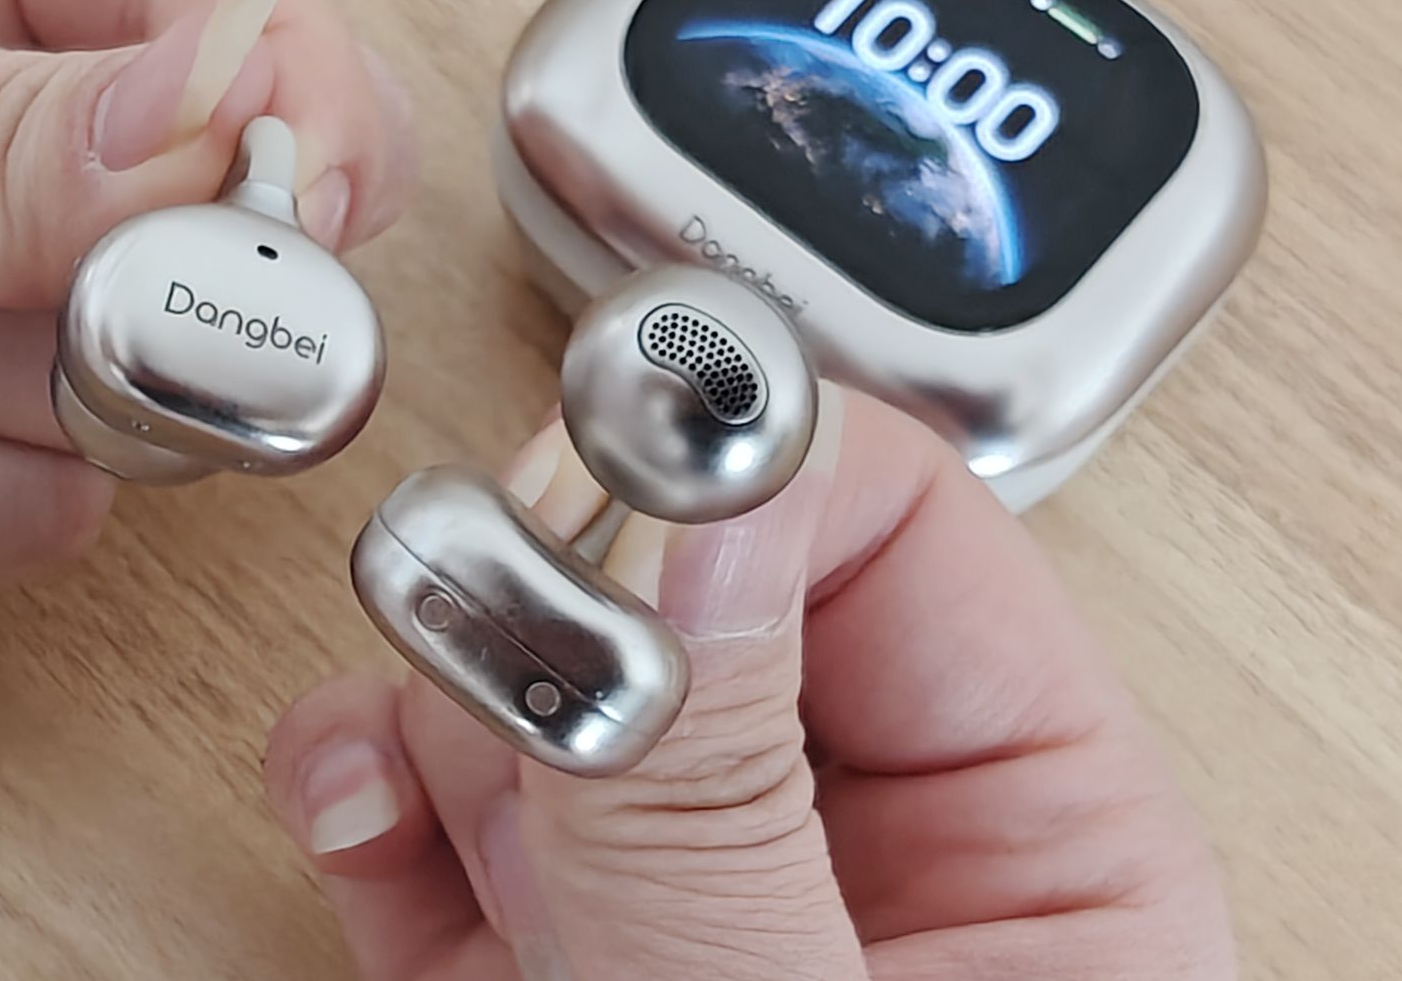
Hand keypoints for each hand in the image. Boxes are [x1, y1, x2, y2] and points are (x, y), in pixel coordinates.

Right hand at [265, 387, 1234, 978]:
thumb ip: (732, 799)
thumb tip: (703, 502)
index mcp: (1045, 840)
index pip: (902, 528)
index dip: (746, 469)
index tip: (606, 469)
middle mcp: (868, 843)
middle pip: (702, 583)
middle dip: (573, 599)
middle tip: (505, 649)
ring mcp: (699, 892)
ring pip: (554, 678)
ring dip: (462, 697)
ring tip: (430, 785)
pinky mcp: (560, 956)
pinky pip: (456, 808)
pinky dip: (383, 790)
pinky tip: (356, 808)